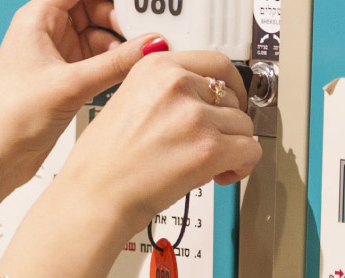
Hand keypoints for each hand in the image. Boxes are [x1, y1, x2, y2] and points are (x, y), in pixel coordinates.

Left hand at [0, 0, 153, 188]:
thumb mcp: (71, 84)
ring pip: (100, 36)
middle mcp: (45, 32)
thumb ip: (116, 62)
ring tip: (138, 59)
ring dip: (120, 46)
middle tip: (146, 35)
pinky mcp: (65, 77)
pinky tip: (127, 74)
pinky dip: (114, 64)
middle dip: (121, 21)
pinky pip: (98, 59)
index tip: (139, 7)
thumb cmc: (8, 118)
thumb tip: (151, 44)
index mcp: (36, 18)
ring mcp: (56, 55)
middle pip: (95, 8)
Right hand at [53, 50, 258, 216]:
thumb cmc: (101, 161)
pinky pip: (250, 151)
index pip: (215, 62)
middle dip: (226, 121)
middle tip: (211, 139)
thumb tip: (200, 99)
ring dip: (233, 145)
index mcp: (154, 68)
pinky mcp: (210, 148)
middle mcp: (176, 85)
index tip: (229, 97)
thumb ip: (163, 92)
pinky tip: (220, 173)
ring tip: (210, 161)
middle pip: (231, 96)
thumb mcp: (124, 102)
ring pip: (243, 125)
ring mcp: (195, 116)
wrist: (94, 196)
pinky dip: (241, 166)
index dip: (228, 85)